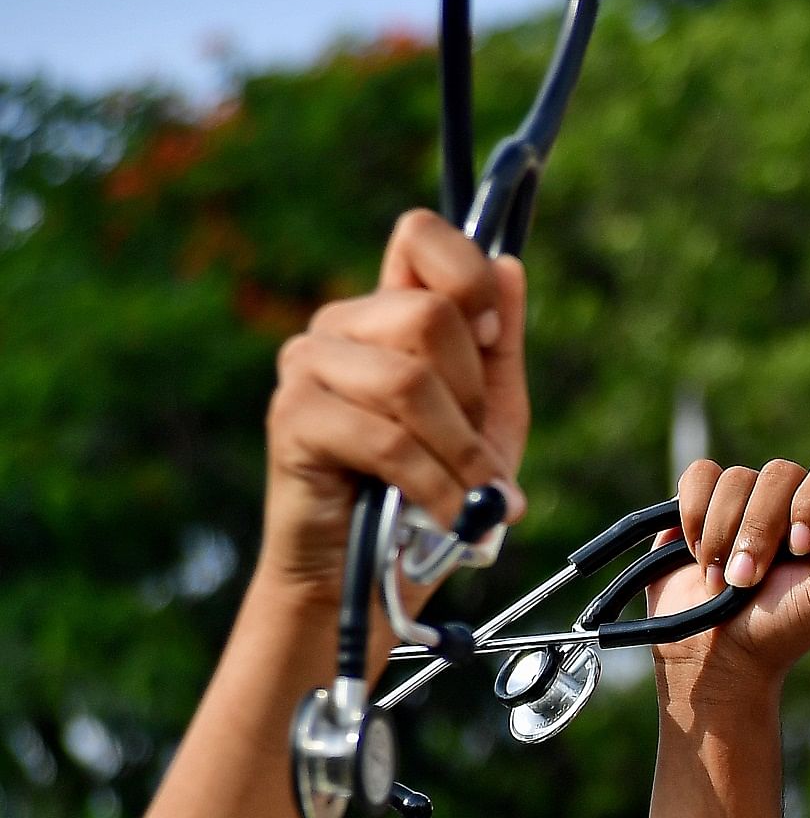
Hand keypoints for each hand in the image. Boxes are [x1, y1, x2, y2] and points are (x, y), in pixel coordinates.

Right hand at [259, 208, 528, 601]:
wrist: (366, 582)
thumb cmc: (432, 495)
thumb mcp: (488, 418)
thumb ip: (498, 345)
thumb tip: (509, 264)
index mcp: (388, 312)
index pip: (420, 235)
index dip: (468, 277)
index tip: (490, 338)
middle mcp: (340, 325)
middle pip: (430, 315)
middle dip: (471, 396)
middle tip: (475, 453)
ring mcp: (307, 366)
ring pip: (410, 379)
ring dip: (458, 451)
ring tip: (470, 497)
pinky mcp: (291, 418)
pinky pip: (385, 436)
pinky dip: (433, 482)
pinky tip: (447, 513)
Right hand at [646, 452, 809, 704]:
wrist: (719, 656)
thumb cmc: (786, 628)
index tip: (800, 547)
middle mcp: (790, 501)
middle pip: (780, 472)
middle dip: (762, 531)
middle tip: (751, 579)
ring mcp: (745, 501)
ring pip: (737, 478)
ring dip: (725, 535)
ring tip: (723, 580)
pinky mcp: (701, 503)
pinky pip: (699, 476)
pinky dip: (695, 517)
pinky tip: (701, 556)